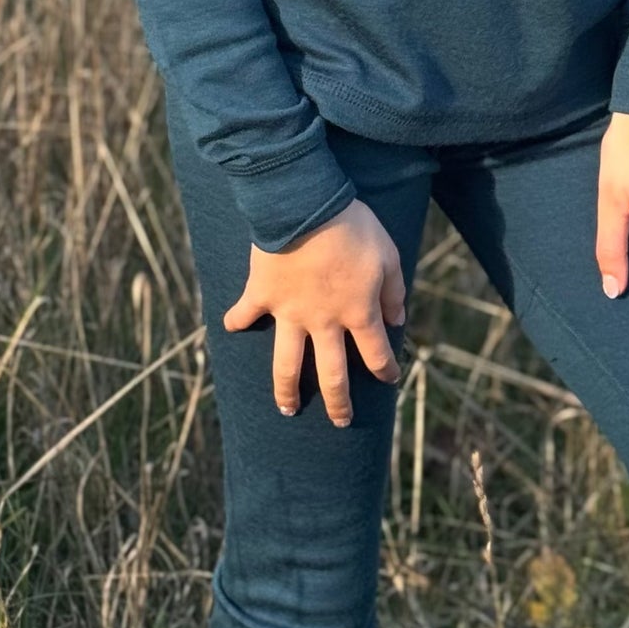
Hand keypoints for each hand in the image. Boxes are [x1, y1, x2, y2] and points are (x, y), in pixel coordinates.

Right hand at [222, 198, 405, 425]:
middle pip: (332, 375)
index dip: (386, 370)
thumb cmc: (353, 226)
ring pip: (286, 365)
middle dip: (338, 403)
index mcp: (358, 313)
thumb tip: (398, 320)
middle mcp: (324, 322)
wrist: (305, 206)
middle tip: (341, 421)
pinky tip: (230, 329)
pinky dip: (236, 321)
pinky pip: (245, 314)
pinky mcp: (262, 295)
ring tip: (287, 409)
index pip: (376, 354)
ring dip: (286, 390)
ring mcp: (289, 313)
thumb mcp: (388, 254)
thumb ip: (394, 291)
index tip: (390, 380)